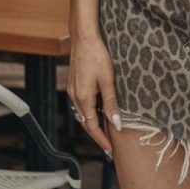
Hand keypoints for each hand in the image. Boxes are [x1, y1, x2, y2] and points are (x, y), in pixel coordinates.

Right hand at [67, 34, 120, 156]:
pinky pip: (82, 104)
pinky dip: (90, 112)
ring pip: (83, 114)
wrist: (84, 37)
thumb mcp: (108, 80)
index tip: (110, 150)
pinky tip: (99, 111)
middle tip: (110, 145)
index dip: (102, 140)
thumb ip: (111, 103)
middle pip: (86, 123)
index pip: (92, 127)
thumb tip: (116, 123)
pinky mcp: (74, 84)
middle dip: (98, 135)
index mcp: (84, 98)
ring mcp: (73, 90)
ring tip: (107, 130)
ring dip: (94, 123)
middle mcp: (75, 97)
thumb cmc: (97, 55)